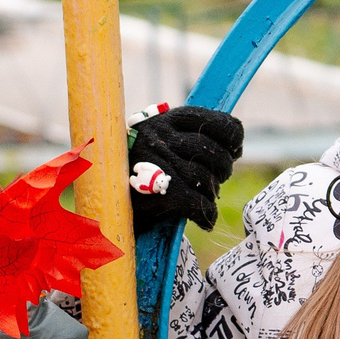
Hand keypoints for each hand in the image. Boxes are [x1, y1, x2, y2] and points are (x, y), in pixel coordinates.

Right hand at [127, 106, 244, 233]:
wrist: (104, 200)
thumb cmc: (138, 172)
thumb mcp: (158, 142)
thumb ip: (188, 137)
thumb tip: (234, 148)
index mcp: (164, 119)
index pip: (214, 121)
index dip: (232, 137)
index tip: (234, 150)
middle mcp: (159, 137)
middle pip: (213, 151)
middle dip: (223, 169)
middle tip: (217, 179)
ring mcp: (155, 164)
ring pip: (205, 178)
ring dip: (212, 193)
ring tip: (205, 198)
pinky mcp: (153, 193)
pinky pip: (196, 203)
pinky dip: (206, 213)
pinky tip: (205, 219)